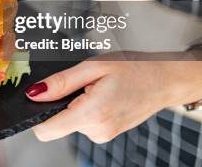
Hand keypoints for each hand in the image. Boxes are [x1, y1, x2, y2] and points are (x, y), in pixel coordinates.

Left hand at [25, 53, 201, 142]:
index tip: (42, 96)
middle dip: (62, 102)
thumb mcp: (93, 67)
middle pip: (58, 123)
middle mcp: (97, 131)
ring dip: (76, 104)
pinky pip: (83, 122)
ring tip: (97, 87)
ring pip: (71, 121)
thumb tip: (34, 94)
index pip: (47, 131)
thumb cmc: (134, 68)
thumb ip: (61, 82)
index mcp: (92, 114)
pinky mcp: (106, 134)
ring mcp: (103, 135)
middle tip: (84, 84)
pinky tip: (103, 95)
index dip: (37, 114)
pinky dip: (86, 108)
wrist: (166, 80)